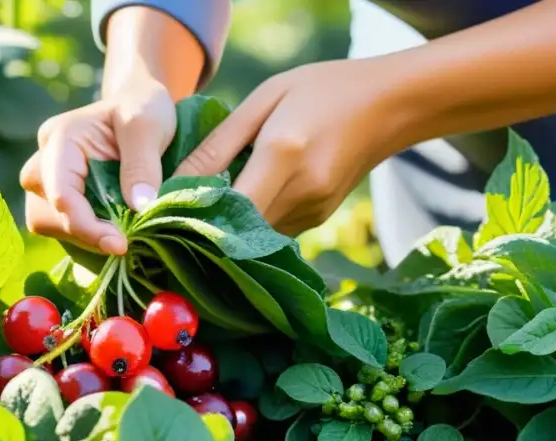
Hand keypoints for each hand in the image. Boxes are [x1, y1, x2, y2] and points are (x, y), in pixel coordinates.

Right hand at [21, 72, 175, 254]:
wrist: (138, 105)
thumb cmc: (142, 108)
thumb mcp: (148, 124)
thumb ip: (143, 163)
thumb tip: (139, 207)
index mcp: (61, 138)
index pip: (60, 192)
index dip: (86, 226)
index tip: (120, 244)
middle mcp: (45, 160)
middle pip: (43, 213)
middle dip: (82, 234)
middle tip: (123, 241)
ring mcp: (48, 180)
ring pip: (47, 224)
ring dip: (82, 238)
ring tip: (120, 234)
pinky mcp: (61, 196)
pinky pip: (61, 227)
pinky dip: (86, 236)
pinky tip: (113, 231)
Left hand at [175, 58, 399, 234]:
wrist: (389, 107)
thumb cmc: (322, 91)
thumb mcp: (265, 100)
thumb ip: (220, 144)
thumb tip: (176, 181)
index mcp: (283, 153)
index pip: (228, 205)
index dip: (195, 216)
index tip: (167, 215)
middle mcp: (301, 190)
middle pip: (238, 229)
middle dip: (206, 225)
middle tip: (178, 216)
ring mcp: (313, 211)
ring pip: (255, 235)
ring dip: (230, 225)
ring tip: (212, 204)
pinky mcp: (318, 220)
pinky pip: (272, 230)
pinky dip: (254, 221)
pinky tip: (248, 200)